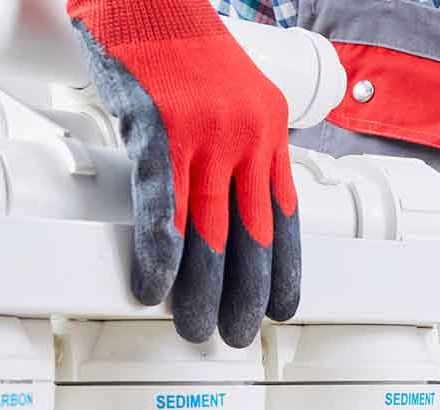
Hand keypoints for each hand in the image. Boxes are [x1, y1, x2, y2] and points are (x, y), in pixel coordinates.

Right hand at [68, 0, 299, 345]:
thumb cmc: (179, 45)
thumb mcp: (235, 95)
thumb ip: (239, 143)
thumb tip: (231, 193)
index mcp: (268, 131)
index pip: (284, 214)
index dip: (285, 268)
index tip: (283, 309)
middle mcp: (245, 136)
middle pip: (251, 234)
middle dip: (246, 294)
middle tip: (234, 335)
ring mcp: (203, 133)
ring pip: (208, 229)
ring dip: (201, 288)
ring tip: (194, 327)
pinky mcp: (158, 128)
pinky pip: (161, 204)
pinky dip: (159, 251)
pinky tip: (154, 285)